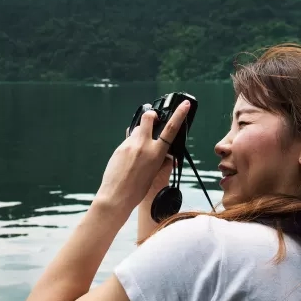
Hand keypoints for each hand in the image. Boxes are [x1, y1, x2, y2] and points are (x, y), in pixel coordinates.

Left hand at [94, 100, 189, 215]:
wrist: (116, 196)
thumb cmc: (137, 190)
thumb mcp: (154, 173)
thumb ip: (158, 158)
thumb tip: (162, 151)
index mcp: (156, 154)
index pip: (171, 129)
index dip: (180, 114)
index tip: (185, 104)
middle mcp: (143, 146)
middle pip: (148, 117)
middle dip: (151, 115)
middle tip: (153, 120)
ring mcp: (129, 145)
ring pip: (137, 129)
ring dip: (140, 133)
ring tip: (139, 148)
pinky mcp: (119, 148)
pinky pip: (128, 140)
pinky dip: (132, 145)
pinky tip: (129, 158)